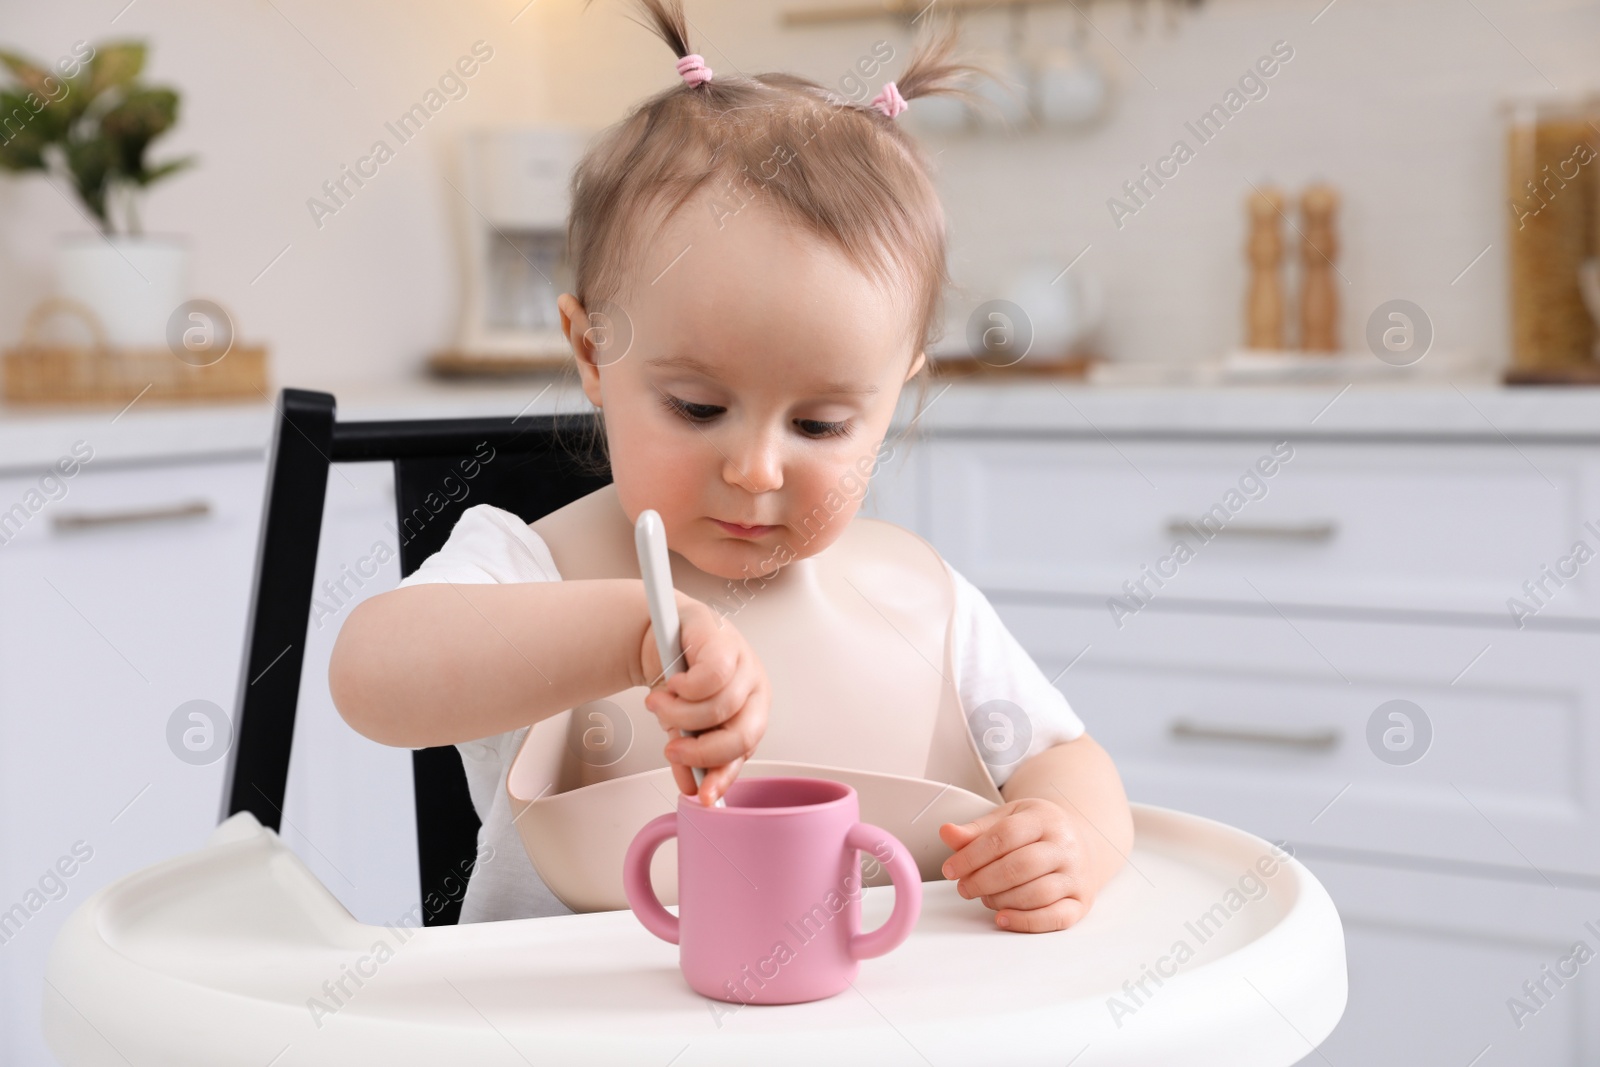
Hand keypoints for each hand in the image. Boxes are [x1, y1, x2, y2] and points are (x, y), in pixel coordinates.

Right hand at [640, 594, 768, 805]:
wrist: (662, 633)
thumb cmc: (679, 676)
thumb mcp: (684, 721)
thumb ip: (690, 752)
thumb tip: (690, 787)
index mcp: (751, 713)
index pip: (744, 752)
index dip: (723, 776)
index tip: (703, 796)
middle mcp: (754, 690)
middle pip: (742, 734)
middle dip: (701, 750)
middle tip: (672, 749)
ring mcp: (744, 664)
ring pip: (721, 708)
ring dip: (680, 714)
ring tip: (658, 706)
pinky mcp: (725, 641)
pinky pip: (712, 677)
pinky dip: (685, 687)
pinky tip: (672, 685)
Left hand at [939, 798, 1093, 932]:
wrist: (1083, 843)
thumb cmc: (1039, 832)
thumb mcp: (1008, 819)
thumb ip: (976, 830)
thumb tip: (947, 833)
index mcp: (1044, 819)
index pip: (1005, 836)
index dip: (972, 855)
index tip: (950, 869)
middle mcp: (1065, 846)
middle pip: (1020, 866)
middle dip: (983, 880)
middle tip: (964, 887)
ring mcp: (1076, 876)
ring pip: (1036, 894)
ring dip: (1000, 900)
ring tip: (984, 897)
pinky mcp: (1081, 903)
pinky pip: (1055, 918)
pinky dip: (1025, 922)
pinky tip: (1002, 918)